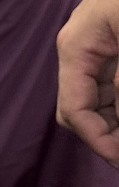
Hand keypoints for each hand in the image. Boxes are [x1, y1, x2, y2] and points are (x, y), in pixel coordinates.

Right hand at [56, 0, 118, 165]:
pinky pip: (109, 84)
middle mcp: (79, 52)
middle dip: (105, 135)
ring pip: (96, 101)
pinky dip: (118, 103)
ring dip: (113, 120)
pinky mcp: (113, 45)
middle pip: (80, 111)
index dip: (98, 140)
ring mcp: (96, 49)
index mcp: (75, 49)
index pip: (73, 111)